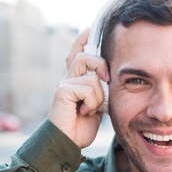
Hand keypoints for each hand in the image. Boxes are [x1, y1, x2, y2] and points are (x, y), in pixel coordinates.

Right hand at [48, 28, 109, 147]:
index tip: (89, 29)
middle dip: (101, 65)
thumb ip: (101, 90)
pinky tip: (84, 112)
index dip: (82, 41)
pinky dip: (92, 102)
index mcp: (75, 81)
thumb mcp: (97, 105)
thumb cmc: (81, 127)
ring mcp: (63, 84)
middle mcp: (67, 79)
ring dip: (99, 95)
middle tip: (107, 80)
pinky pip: (88, 88)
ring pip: (92, 76)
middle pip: (84, 57)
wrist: (68, 142)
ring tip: (91, 109)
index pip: (77, 54)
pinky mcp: (62, 91)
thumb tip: (109, 77)